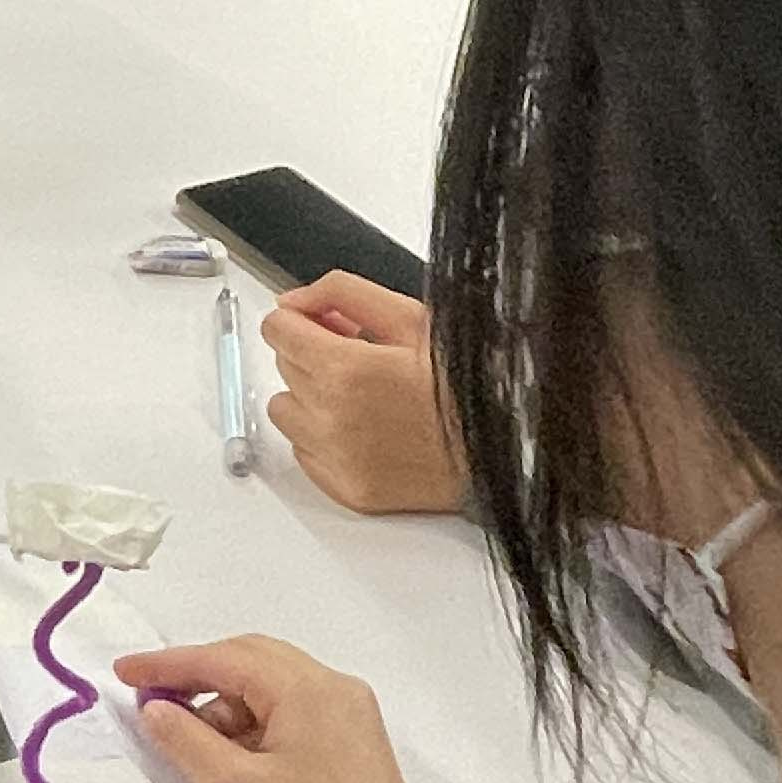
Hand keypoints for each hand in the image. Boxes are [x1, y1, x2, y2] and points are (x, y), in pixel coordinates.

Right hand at [116, 637, 448, 782]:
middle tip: (150, 700)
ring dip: (226, 706)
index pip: (222, 659)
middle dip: (197, 677)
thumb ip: (186, 742)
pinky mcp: (352, 737)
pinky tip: (233, 757)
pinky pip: (292, 710)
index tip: (124, 672)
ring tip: (192, 745)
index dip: (167, 665)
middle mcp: (332, 685)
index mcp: (306, 687)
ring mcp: (348, 710)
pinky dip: (255, 724)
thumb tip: (155, 710)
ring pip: (271, 687)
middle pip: (250, 660)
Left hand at [261, 274, 461, 514]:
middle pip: (284, 366)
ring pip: (286, 411)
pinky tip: (366, 427)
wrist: (505, 446)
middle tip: (360, 354)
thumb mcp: (412, 317)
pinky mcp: (346, 489)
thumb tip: (295, 299)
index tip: (326, 323)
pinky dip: (323, 436)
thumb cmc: (468, 382)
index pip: (276, 330)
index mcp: (343, 369)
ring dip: (310, 396)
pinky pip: (305, 452)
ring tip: (360, 394)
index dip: (300, 319)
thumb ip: (343, 294)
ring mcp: (336, 458)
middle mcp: (330, 418)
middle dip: (313, 352)